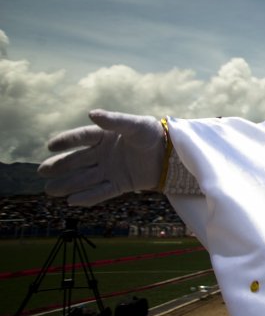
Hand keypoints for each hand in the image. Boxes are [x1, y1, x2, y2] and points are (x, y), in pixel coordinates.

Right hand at [38, 110, 165, 205]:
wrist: (172, 153)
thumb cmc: (153, 134)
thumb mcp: (136, 125)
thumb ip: (114, 120)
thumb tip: (91, 113)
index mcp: (105, 136)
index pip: (82, 138)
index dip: (66, 141)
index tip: (50, 145)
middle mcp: (104, 153)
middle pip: (78, 160)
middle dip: (60, 166)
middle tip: (42, 172)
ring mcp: (111, 170)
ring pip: (85, 178)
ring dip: (68, 184)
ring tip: (50, 190)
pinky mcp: (120, 184)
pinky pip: (102, 191)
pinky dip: (88, 197)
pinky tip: (72, 201)